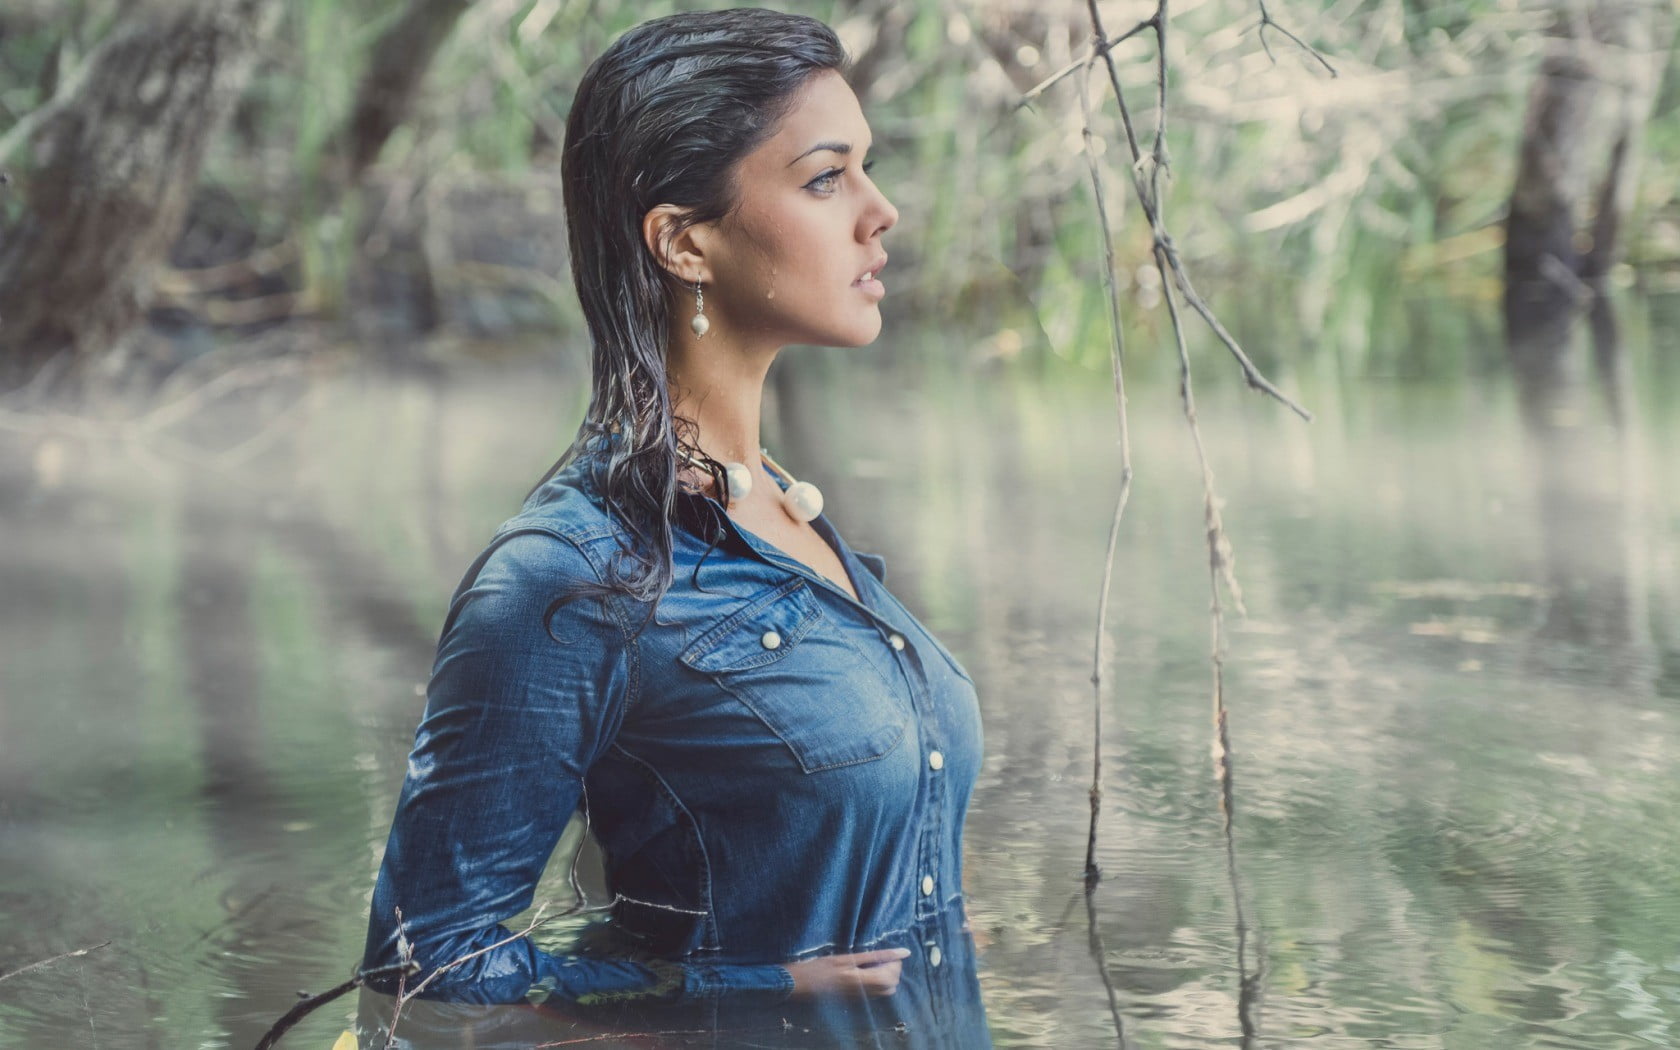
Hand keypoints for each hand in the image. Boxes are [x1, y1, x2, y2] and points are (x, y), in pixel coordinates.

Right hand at [782, 948, 910, 997]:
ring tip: (876, 963)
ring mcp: (859, 998)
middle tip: (883, 956)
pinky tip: (868, 972)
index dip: (895, 961)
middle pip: (892, 984)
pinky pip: (876, 993)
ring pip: (886, 990)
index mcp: (860, 980)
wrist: (800, 985)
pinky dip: (879, 982)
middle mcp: (862, 992)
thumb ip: (871, 956)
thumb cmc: (819, 967)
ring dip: (887, 976)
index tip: (889, 951)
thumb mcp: (844, 957)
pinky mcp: (855, 1000)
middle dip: (893, 969)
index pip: (890, 974)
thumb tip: (897, 952)